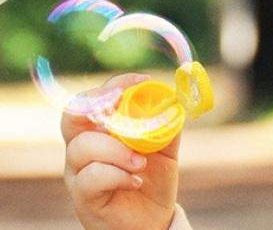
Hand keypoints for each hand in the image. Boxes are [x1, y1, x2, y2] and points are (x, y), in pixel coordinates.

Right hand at [61, 74, 179, 229]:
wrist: (152, 219)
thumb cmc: (152, 179)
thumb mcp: (165, 148)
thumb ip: (168, 124)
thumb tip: (176, 100)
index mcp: (100, 131)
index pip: (94, 98)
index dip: (114, 84)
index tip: (142, 81)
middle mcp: (83, 148)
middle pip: (72, 116)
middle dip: (98, 105)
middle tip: (124, 105)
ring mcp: (79, 173)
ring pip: (83, 147)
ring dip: (118, 150)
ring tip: (141, 163)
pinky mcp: (83, 197)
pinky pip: (91, 177)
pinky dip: (118, 175)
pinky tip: (135, 180)